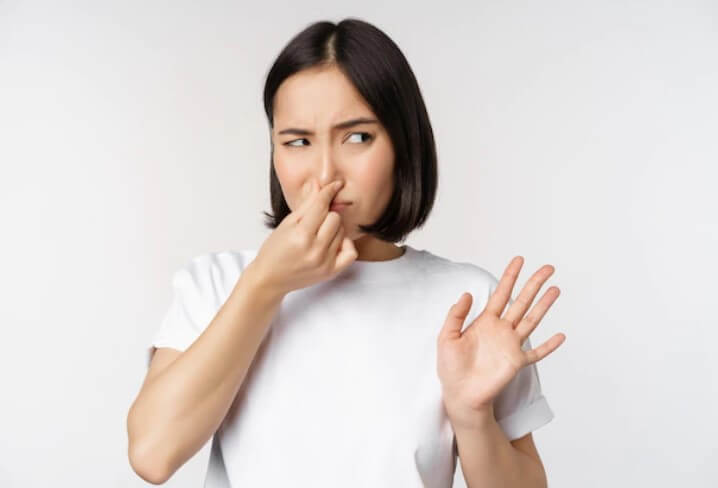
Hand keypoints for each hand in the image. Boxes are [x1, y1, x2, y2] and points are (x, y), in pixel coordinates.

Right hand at [247, 180, 357, 296]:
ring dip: (332, 229)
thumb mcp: (287, 223)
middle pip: (335, 218)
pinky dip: (345, 244)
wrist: (270, 278)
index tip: (335, 185)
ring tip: (318, 234)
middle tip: (314, 221)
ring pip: (342, 232)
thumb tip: (318, 184)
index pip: (321, 205)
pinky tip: (334, 243)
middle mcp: (315, 250)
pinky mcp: (331, 272)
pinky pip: (351, 252)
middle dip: (326, 215)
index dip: (328, 192)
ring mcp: (325, 262)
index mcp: (301, 235)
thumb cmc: (275, 250)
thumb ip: (306, 204)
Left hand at [436, 256, 564, 428]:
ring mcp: (510, 345)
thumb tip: (467, 294)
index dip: (510, 276)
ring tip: (556, 289)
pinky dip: (549, 345)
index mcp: (485, 321)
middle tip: (548, 268)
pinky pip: (536, 353)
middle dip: (534, 284)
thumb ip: (456, 315)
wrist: (459, 394)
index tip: (519, 260)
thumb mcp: (446, 337)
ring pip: (531, 320)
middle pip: (521, 301)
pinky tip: (561, 335)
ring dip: (544, 305)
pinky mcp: (516, 362)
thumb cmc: (450, 368)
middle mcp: (501, 330)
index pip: (500, 293)